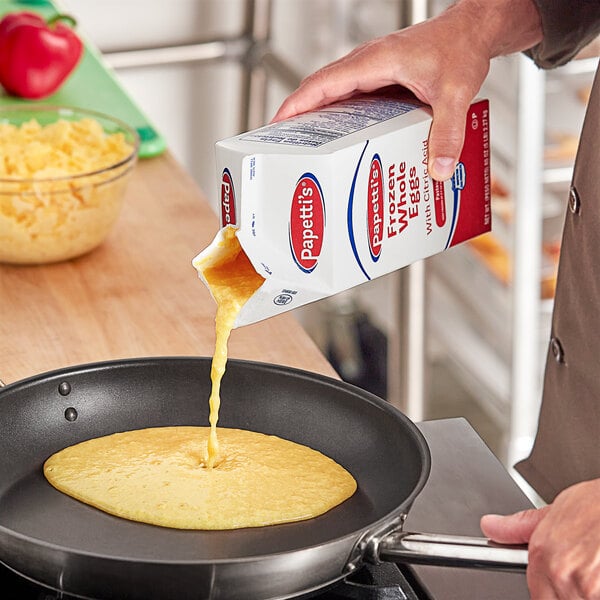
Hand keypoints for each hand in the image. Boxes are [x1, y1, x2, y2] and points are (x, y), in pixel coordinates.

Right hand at [272, 0, 541, 180]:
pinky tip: (343, 138)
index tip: (277, 125)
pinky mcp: (381, 78)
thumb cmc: (461, 47)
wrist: (473, 31)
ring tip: (307, 147)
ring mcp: (373, 70)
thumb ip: (446, 133)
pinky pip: (351, 97)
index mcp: (375, 61)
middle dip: (299, 116)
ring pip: (334, 93)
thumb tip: (438, 169)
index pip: (323, 83)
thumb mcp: (456, 94)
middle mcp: (368, 64)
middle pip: (321, 89)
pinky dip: (340, 116)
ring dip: (318, 117)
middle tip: (285, 145)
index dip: (297, 104)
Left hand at [481, 479, 599, 598]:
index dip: (550, 590)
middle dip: (571, 592)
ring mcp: (587, 589)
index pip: (536, 594)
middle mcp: (561, 574)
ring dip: (587, 594)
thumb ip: (521, 526)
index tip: (561, 582)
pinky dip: (598, 590)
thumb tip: (491, 526)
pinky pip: (593, 599)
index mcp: (543, 555)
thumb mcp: (555, 510)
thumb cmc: (597, 506)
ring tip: (595, 569)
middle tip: (585, 571)